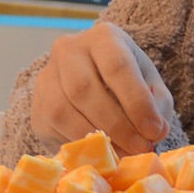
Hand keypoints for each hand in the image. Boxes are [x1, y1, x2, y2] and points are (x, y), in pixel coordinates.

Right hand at [29, 20, 177, 155]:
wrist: (96, 84)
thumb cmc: (128, 84)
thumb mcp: (150, 86)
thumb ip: (156, 105)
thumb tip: (155, 131)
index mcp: (103, 37)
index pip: (117, 66)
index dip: (137, 103)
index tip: (155, 131)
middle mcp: (68, 49)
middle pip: (84, 89)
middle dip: (116, 125)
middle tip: (139, 148)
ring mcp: (47, 76)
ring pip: (63, 110)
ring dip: (95, 138)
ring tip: (122, 154)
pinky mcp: (37, 106)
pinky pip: (53, 129)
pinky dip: (78, 144)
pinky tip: (99, 152)